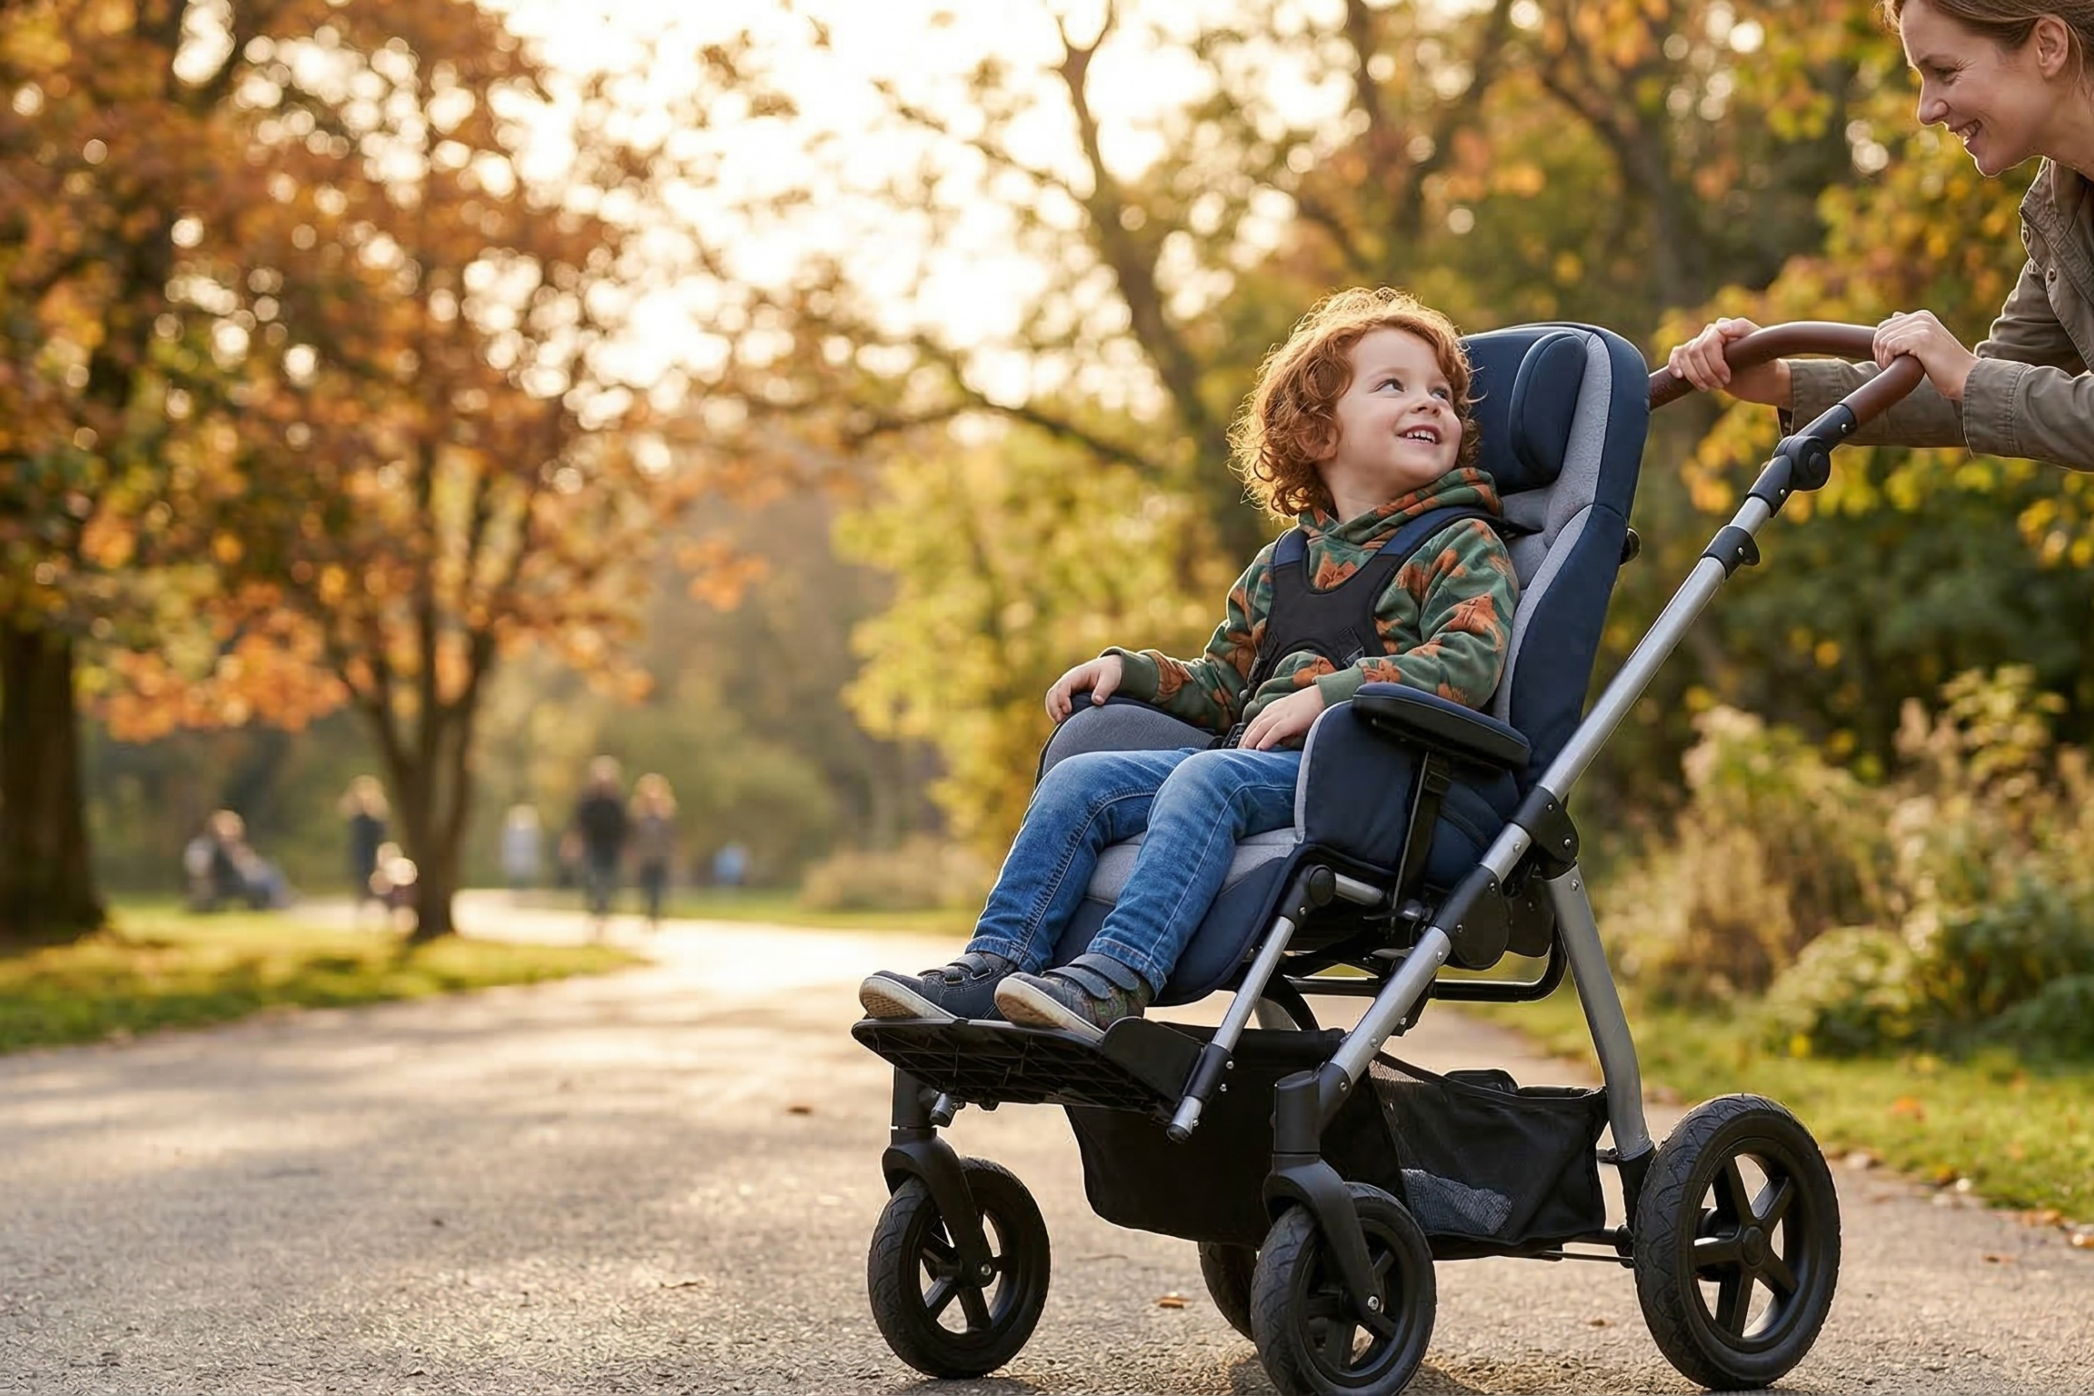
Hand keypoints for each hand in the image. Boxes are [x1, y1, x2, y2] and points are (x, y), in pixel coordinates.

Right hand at [1046, 654, 1123, 722]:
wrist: (1109, 669)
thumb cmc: (1109, 672)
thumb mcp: (1110, 678)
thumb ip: (1103, 689)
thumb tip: (1097, 702)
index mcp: (1076, 675)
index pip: (1063, 686)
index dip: (1062, 699)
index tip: (1068, 710)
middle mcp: (1068, 682)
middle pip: (1052, 694)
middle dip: (1053, 708)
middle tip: (1060, 720)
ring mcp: (1066, 689)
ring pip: (1052, 700)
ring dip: (1053, 712)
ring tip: (1060, 724)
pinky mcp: (1068, 697)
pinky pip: (1057, 705)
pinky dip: (1057, 714)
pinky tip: (1064, 724)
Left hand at [1239, 685, 1324, 749]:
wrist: (1324, 695)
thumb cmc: (1310, 707)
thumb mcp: (1290, 716)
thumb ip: (1281, 727)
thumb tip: (1276, 743)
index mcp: (1272, 709)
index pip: (1253, 723)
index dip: (1245, 735)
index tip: (1239, 747)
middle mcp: (1273, 710)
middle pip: (1253, 726)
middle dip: (1244, 740)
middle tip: (1236, 753)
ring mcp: (1281, 714)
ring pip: (1260, 729)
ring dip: (1250, 741)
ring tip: (1244, 752)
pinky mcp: (1291, 720)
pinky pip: (1275, 731)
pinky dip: (1266, 739)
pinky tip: (1260, 748)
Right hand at [1664, 317, 1792, 405]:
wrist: (1761, 381)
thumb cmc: (1764, 364)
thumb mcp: (1761, 347)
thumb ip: (1742, 329)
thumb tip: (1720, 326)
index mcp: (1725, 327)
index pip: (1707, 343)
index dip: (1714, 363)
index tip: (1727, 378)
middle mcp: (1711, 333)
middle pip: (1694, 351)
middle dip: (1705, 372)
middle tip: (1719, 385)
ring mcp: (1702, 344)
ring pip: (1684, 355)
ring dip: (1694, 375)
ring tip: (1708, 388)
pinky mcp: (1695, 357)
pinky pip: (1677, 354)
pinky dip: (1675, 364)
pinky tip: (1679, 376)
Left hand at [1873, 310, 1976, 401]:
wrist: (1966, 376)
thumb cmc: (1945, 366)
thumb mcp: (1927, 343)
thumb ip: (1911, 329)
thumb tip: (1895, 315)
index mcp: (1922, 316)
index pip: (1884, 327)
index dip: (1880, 347)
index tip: (1889, 361)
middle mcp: (1921, 317)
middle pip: (1880, 332)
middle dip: (1879, 352)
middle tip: (1889, 366)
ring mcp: (1922, 326)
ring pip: (1882, 340)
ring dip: (1882, 358)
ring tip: (1894, 368)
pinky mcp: (1921, 338)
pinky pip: (1889, 346)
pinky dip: (1887, 360)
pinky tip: (1896, 367)